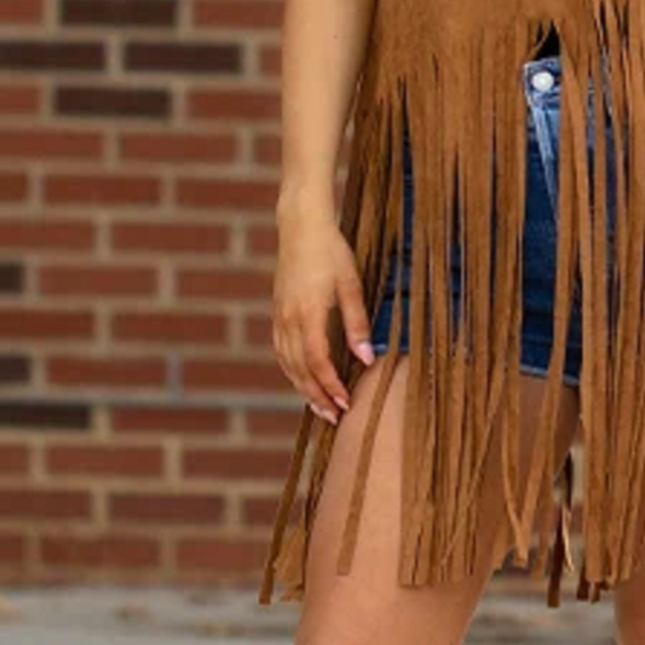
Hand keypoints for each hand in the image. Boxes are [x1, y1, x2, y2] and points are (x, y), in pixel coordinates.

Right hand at [271, 209, 374, 426]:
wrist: (301, 226)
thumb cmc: (331, 251)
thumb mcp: (351, 283)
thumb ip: (358, 323)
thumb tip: (367, 358)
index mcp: (308, 313)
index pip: (318, 362)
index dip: (331, 386)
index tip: (346, 404)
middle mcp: (289, 319)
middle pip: (300, 369)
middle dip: (317, 396)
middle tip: (334, 418)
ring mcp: (279, 316)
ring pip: (287, 363)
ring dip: (302, 387)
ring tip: (319, 407)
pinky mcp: (277, 312)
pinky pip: (281, 350)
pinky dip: (292, 370)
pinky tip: (302, 378)